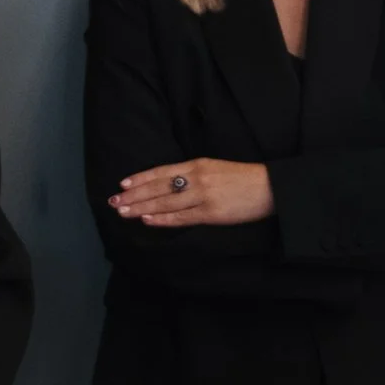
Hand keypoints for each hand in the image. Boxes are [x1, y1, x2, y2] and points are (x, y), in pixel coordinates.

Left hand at [108, 156, 275, 229]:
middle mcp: (197, 178)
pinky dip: (163, 219)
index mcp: (198, 164)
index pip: (162, 172)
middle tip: (114, 201)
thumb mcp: (215, 168)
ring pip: (166, 203)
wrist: (270, 187)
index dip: (141, 178)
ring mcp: (204, 196)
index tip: (122, 184)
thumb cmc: (243, 178)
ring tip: (123, 211)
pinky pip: (182, 218)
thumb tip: (168, 184)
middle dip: (134, 195)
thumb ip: (193, 174)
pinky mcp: (212, 213)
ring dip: (142, 207)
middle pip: (159, 187)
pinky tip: (147, 219)